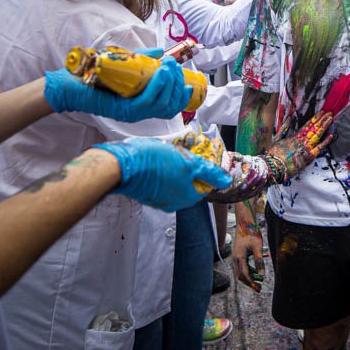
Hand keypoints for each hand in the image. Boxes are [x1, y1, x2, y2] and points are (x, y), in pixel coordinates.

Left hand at [44, 48, 191, 121]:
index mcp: (142, 107)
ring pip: (161, 104)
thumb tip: (160, 52)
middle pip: (169, 106)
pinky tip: (160, 74)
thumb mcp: (126, 66)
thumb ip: (143, 60)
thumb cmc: (94, 76)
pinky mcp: (122, 111)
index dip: (183, 96)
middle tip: (175, 66)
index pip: (171, 108)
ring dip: (170, 83)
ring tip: (169, 67)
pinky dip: (157, 87)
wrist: (69, 84)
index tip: (186, 80)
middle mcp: (139, 114)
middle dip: (178, 84)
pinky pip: (146, 102)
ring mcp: (131, 114)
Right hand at [92, 135, 230, 211]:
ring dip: (175, 162)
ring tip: (169, 149)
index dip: (204, 166)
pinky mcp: (145, 189)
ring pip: (174, 177)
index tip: (199, 152)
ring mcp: (157, 197)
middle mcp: (172, 201)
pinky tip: (157, 154)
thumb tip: (227, 180)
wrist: (121, 165)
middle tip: (184, 147)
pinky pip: (160, 176)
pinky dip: (161, 165)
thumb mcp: (189, 164)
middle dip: (189, 162)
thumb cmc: (155, 164)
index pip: (205, 183)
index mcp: (186, 198)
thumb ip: (209, 173)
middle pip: (189, 180)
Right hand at [232, 218, 264, 290]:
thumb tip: (262, 275)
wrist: (245, 224)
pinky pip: (243, 266)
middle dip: (250, 282)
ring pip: (241, 271)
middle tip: (259, 288)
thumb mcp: (258, 247)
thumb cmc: (252, 234)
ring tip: (260, 279)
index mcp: (239, 258)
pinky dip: (250, 270)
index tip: (258, 289)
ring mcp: (236, 257)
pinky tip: (257, 270)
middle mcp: (236, 259)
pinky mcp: (238, 254)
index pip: (244, 275)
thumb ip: (259, 261)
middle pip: (241, 276)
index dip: (251, 283)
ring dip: (250, 276)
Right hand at [267, 111, 333, 178]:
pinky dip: (325, 142)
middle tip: (330, 112)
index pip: (307, 124)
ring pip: (318, 135)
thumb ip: (284, 127)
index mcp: (295, 136)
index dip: (315, 118)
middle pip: (314, 128)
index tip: (321, 112)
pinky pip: (319, 148)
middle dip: (322, 120)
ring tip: (330, 119)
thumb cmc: (274, 154)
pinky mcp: (309, 157)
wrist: (274, 167)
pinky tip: (331, 135)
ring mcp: (306, 148)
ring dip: (324, 126)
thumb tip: (290, 117)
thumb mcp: (277, 138)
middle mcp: (302, 140)